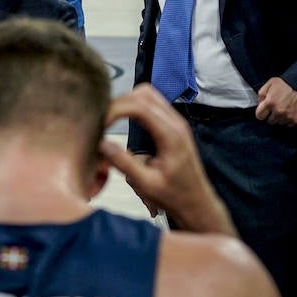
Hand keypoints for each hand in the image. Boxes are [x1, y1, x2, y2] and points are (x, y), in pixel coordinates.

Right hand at [100, 85, 234, 234]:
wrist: (196, 203)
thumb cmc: (174, 197)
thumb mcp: (146, 185)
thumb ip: (124, 163)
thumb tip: (101, 143)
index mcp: (171, 135)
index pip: (139, 106)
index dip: (115, 109)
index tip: (101, 124)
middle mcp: (176, 123)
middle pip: (143, 93)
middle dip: (120, 102)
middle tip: (103, 120)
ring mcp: (176, 122)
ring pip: (148, 95)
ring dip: (127, 102)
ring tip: (111, 120)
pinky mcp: (173, 125)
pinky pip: (152, 104)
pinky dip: (135, 107)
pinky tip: (124, 122)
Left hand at [255, 78, 296, 126]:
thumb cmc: (287, 83)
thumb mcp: (270, 83)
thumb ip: (261, 93)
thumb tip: (260, 102)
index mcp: (270, 102)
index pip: (259, 116)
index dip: (261, 113)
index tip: (264, 111)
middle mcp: (278, 111)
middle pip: (269, 121)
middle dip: (271, 115)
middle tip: (276, 108)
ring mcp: (287, 116)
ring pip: (279, 123)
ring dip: (280, 118)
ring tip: (284, 108)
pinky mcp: (296, 119)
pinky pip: (288, 124)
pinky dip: (288, 119)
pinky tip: (290, 111)